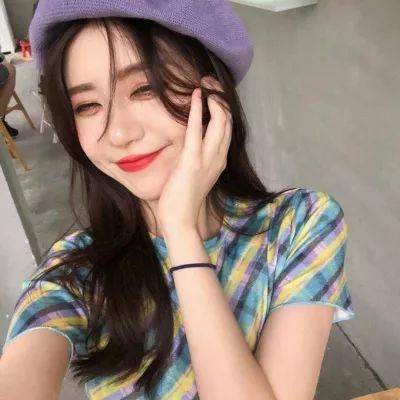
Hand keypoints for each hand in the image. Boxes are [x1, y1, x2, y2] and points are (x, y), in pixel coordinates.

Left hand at [158, 77, 231, 232]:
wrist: (180, 219)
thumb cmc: (184, 199)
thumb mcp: (197, 175)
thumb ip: (199, 158)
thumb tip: (193, 141)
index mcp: (220, 161)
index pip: (227, 130)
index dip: (223, 109)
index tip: (214, 94)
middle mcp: (219, 158)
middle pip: (228, 122)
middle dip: (221, 99)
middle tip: (211, 83)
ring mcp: (208, 159)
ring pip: (219, 123)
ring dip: (213, 101)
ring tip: (205, 84)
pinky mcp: (193, 161)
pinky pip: (197, 130)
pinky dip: (197, 111)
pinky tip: (196, 96)